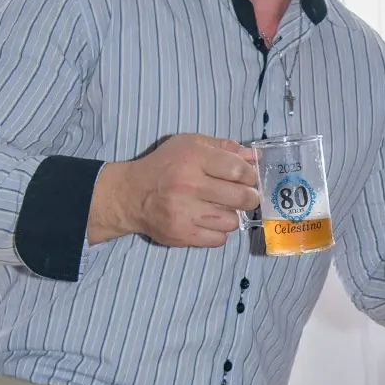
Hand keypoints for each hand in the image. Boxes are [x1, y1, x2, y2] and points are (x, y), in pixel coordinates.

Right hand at [89, 136, 261, 248]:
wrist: (131, 195)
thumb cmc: (165, 166)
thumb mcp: (190, 145)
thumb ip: (222, 147)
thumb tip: (253, 158)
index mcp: (193, 158)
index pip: (239, 169)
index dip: (249, 175)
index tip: (246, 178)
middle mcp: (189, 185)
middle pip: (242, 198)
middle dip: (249, 197)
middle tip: (243, 196)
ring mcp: (185, 212)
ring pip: (232, 221)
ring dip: (231, 216)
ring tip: (219, 208)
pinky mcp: (182, 234)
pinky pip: (219, 239)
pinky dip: (218, 232)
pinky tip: (208, 221)